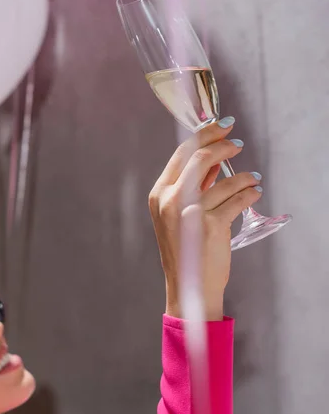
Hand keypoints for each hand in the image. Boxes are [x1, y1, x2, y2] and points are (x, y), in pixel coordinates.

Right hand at [149, 119, 261, 320]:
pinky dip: (250, 193)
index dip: (204, 135)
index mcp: (160, 194)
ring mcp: (189, 212)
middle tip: (237, 144)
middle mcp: (171, 199)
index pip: (182, 153)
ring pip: (225, 180)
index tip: (221, 126)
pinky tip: (255, 193)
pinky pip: (237, 199)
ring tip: (254, 177)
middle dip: (223, 145)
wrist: (189, 287)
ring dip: (245, 175)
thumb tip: (215, 162)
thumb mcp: (180, 216)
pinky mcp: (210, 225)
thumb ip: (194, 187)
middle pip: (200, 158)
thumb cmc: (186, 251)